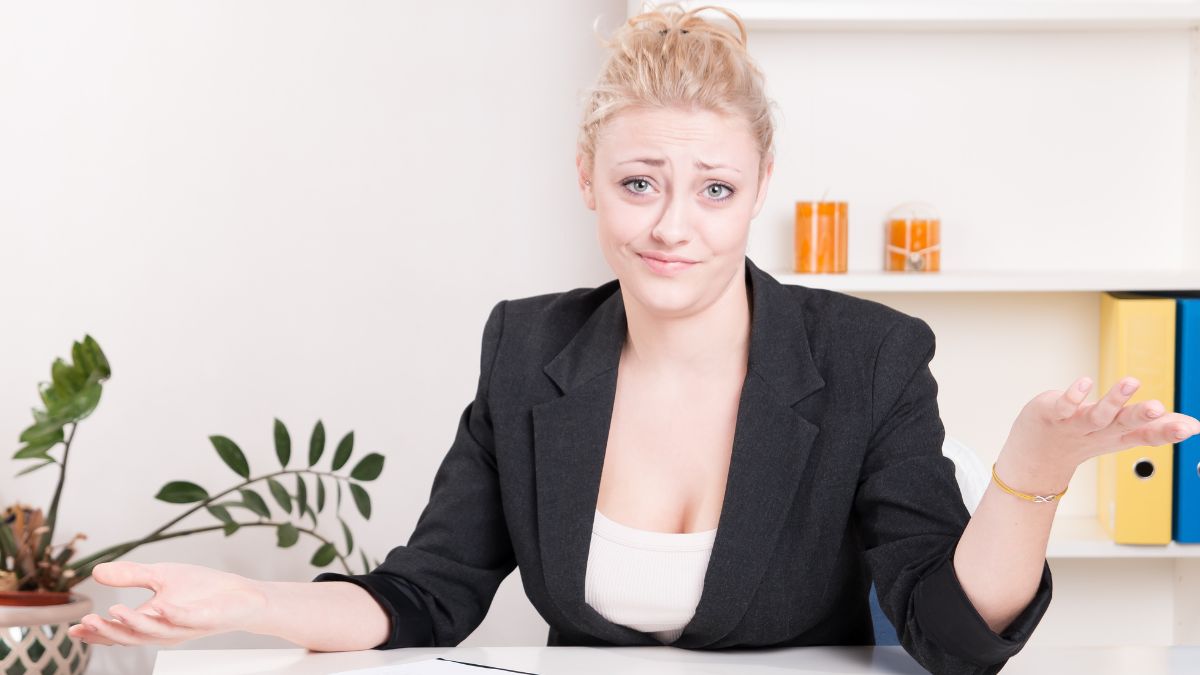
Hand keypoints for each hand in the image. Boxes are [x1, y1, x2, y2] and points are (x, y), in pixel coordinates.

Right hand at [67, 561, 267, 646]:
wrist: (243, 597)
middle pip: (132, 636)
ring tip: (114, 611)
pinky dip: (173, 613)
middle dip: (108, 631)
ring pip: (156, 631)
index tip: (74, 628)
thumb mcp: (162, 576)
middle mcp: (166, 629)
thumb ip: (131, 575)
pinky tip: (161, 606)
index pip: (120, 630)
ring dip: (135, 623)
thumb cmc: (202, 590)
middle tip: (86, 622)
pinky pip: (187, 618)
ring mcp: (186, 625)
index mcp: (153, 622)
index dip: (97, 632)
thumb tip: (96, 571)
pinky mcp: (206, 618)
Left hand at [998, 375, 1199, 491]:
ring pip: (1097, 415)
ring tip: (1131, 382)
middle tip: (1158, 407)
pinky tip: (1085, 382)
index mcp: (1119, 436)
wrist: (1036, 458)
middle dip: (1141, 416)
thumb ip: (1156, 428)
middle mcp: (1100, 432)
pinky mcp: (1054, 414)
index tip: (1190, 427)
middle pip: (1123, 424)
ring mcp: (1076, 425)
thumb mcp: (1122, 434)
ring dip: (1113, 400)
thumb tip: (1195, 426)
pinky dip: (1073, 395)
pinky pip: (1064, 406)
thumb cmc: (1083, 439)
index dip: (1167, 432)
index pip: (1147, 435)